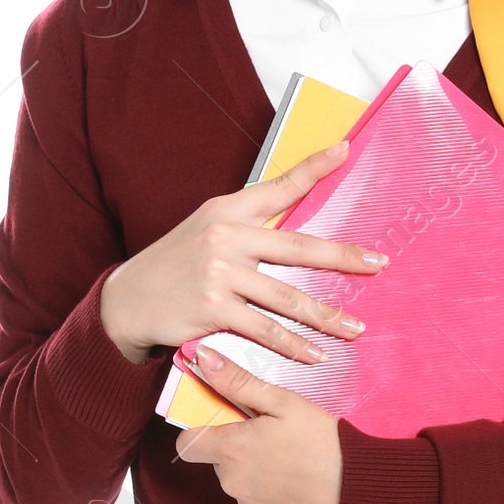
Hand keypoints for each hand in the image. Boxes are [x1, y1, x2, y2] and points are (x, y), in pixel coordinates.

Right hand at [100, 140, 384, 367]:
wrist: (126, 301)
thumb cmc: (172, 266)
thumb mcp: (204, 230)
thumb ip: (245, 228)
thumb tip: (291, 228)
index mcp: (226, 210)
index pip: (278, 187)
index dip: (313, 168)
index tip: (345, 150)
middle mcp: (225, 236)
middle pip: (298, 246)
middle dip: (342, 257)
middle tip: (377, 264)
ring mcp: (219, 273)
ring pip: (286, 297)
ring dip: (325, 316)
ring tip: (355, 328)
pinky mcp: (212, 309)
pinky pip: (263, 330)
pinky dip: (292, 345)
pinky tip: (315, 354)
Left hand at [173, 347, 343, 503]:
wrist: (357, 491)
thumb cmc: (323, 444)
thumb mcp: (283, 403)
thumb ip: (238, 382)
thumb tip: (204, 358)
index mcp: (231, 450)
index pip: (187, 443)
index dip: (201, 428)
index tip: (225, 419)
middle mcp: (231, 483)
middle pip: (217, 458)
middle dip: (235, 443)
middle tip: (270, 432)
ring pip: (237, 479)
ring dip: (252, 466)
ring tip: (287, 455)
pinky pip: (255, 499)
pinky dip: (267, 487)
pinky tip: (294, 477)